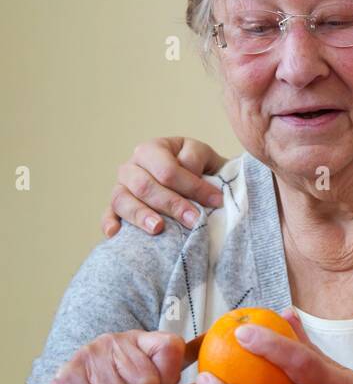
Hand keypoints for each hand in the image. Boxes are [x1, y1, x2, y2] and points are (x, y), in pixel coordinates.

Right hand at [102, 137, 226, 237]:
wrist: (196, 183)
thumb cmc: (201, 170)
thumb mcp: (205, 157)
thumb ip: (198, 158)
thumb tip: (189, 172)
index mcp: (153, 149)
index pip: (167, 169)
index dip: (192, 186)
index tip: (215, 201)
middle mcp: (132, 166)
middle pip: (144, 186)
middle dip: (171, 204)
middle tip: (194, 220)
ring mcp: (121, 187)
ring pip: (122, 200)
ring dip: (141, 215)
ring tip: (158, 228)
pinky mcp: (115, 208)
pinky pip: (107, 215)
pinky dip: (109, 223)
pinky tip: (115, 234)